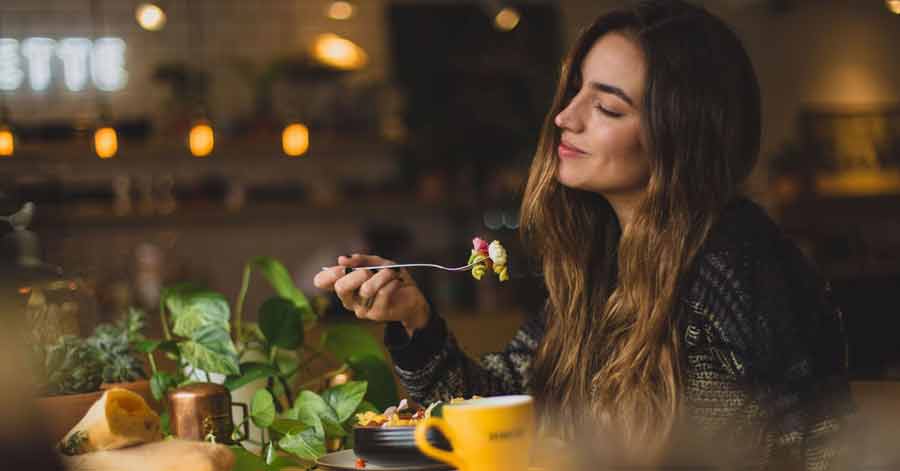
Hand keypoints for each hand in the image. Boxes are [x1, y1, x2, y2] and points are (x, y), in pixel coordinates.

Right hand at [313, 254, 429, 334]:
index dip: (327, 273)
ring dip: (382, 276)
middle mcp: (349, 299)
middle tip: (370, 271)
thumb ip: (361, 260)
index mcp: (345, 285)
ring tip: (391, 273)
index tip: (341, 266)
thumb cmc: (391, 279)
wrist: (413, 297)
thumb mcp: (378, 263)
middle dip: (357, 274)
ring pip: (367, 289)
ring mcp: (361, 309)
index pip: (322, 282)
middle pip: (341, 287)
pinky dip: (392, 282)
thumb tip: (342, 259)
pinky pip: (383, 293)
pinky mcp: (377, 314)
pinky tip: (397, 283)